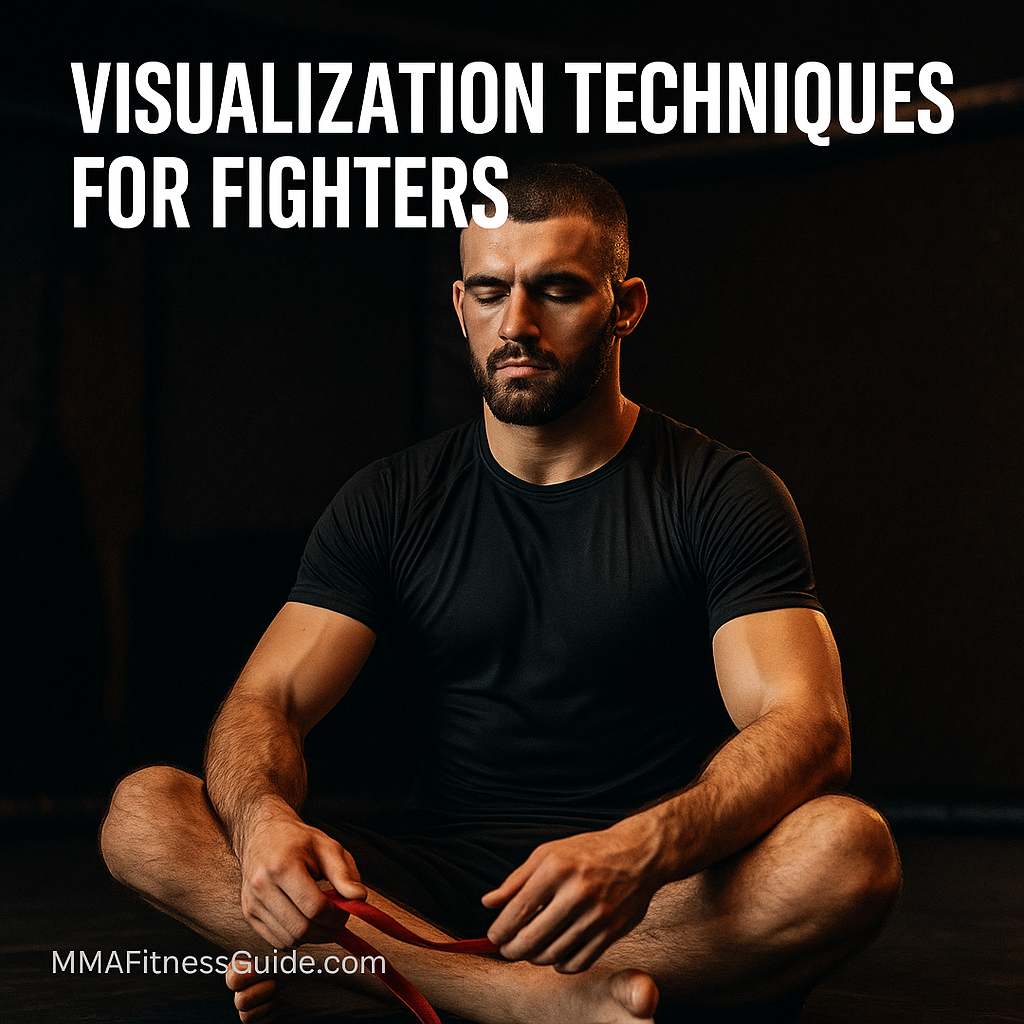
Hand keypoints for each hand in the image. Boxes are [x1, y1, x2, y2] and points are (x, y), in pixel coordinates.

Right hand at [238, 811, 366, 947]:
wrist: (261, 833)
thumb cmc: (296, 839)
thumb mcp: (327, 846)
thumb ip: (344, 873)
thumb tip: (359, 898)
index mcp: (282, 866)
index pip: (314, 907)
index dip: (336, 916)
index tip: (346, 912)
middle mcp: (262, 886)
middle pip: (301, 928)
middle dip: (326, 931)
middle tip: (339, 921)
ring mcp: (252, 902)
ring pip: (289, 940)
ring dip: (312, 937)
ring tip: (322, 918)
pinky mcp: (248, 914)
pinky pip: (276, 942)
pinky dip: (295, 938)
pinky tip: (304, 920)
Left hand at [480, 822, 663, 972]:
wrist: (638, 855)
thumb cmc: (588, 852)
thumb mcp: (548, 854)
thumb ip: (516, 880)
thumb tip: (489, 903)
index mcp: (556, 869)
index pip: (517, 911)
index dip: (500, 930)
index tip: (494, 937)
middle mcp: (576, 893)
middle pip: (532, 939)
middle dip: (512, 950)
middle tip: (507, 949)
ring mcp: (597, 915)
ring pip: (554, 954)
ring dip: (535, 958)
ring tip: (530, 950)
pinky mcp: (612, 931)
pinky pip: (579, 962)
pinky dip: (561, 964)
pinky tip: (556, 955)